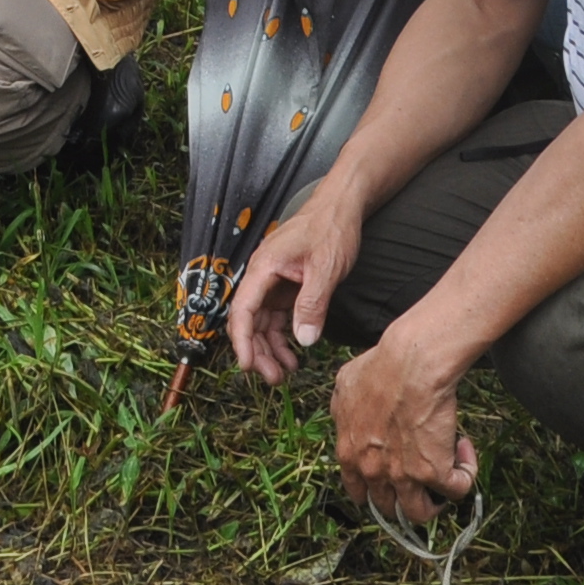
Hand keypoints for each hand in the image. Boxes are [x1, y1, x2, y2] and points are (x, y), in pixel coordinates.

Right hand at [227, 193, 364, 386]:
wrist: (341, 206)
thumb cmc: (331, 227)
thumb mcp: (325, 268)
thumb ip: (312, 304)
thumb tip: (303, 340)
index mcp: (263, 268)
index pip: (243, 310)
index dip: (242, 341)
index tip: (247, 366)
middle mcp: (262, 276)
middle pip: (249, 321)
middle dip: (257, 351)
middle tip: (274, 378)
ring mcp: (273, 282)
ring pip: (262, 323)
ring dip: (270, 348)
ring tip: (286, 372)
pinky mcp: (286, 286)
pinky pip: (277, 317)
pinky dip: (283, 336)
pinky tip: (295, 353)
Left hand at [329, 331, 479, 525]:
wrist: (410, 364)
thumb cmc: (380, 368)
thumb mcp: (345, 387)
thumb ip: (343, 409)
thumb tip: (347, 414)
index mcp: (349, 455)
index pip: (357, 492)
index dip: (374, 491)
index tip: (388, 484)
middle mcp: (373, 472)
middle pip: (387, 508)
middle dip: (405, 497)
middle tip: (420, 481)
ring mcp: (403, 477)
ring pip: (420, 513)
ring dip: (435, 501)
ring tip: (445, 478)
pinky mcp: (434, 473)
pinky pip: (456, 490)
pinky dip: (465, 474)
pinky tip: (464, 450)